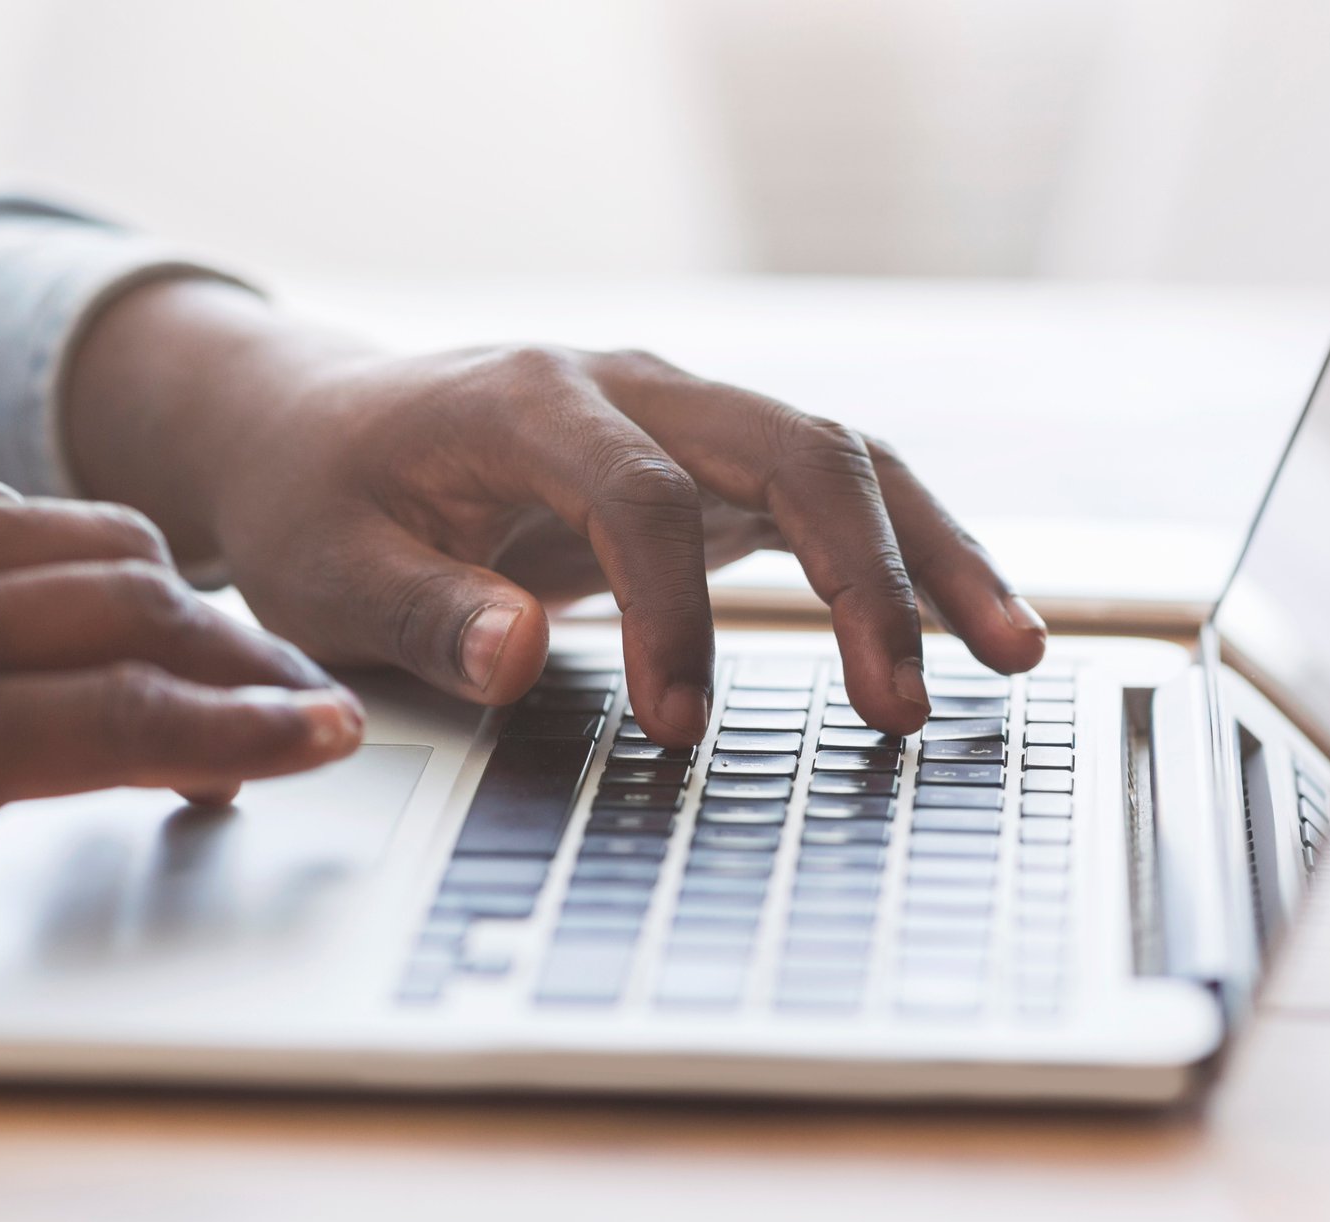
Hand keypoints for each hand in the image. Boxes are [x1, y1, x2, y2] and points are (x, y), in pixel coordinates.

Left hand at [66, 282, 1045, 746]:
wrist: (318, 430)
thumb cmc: (321, 502)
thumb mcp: (328, 569)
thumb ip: (423, 614)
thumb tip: (517, 661)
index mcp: (525, 403)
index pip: (635, 494)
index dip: (668, 612)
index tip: (676, 725)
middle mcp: (625, 387)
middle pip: (788, 447)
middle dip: (862, 575)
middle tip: (897, 705)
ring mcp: (679, 414)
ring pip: (840, 458)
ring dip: (927, 554)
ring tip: (1011, 657)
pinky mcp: (707, 461)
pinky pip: (832, 492)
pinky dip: (908, 554)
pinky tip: (974, 626)